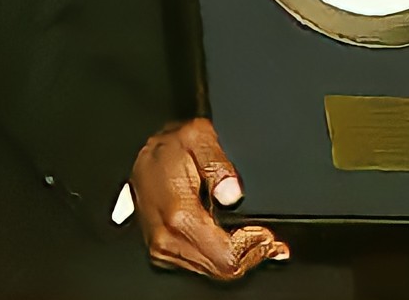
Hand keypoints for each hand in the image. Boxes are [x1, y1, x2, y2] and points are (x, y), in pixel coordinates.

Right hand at [130, 117, 288, 279]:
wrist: (139, 154)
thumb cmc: (168, 146)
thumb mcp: (199, 137)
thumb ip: (218, 164)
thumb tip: (232, 193)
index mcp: (178, 214)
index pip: (226, 256)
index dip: (253, 247)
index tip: (267, 233)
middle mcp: (167, 237)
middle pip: (222, 269)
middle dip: (251, 254)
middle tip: (269, 239)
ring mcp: (162, 247)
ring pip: (212, 272)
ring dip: (238, 258)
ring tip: (256, 239)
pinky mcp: (161, 250)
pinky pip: (200, 265)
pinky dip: (221, 257)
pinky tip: (235, 242)